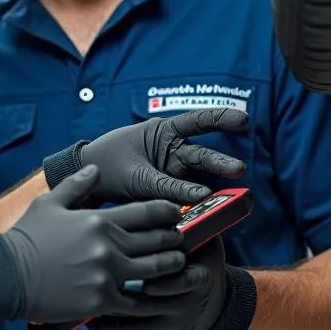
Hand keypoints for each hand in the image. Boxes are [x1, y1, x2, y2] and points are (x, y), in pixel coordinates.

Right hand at [0, 166, 186, 324]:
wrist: (8, 276)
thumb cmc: (27, 238)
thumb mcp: (49, 203)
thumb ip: (77, 185)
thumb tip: (96, 169)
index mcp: (99, 220)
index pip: (149, 212)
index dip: (169, 212)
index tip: (176, 214)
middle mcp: (109, 246)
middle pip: (159, 241)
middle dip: (175, 239)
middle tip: (181, 239)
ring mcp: (108, 275)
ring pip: (156, 271)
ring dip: (171, 266)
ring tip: (177, 264)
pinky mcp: (102, 300)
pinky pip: (136, 301)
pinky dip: (147, 298)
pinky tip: (154, 295)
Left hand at [78, 108, 247, 205]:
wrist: (87, 183)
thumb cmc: (109, 166)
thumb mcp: (137, 176)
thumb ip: (167, 187)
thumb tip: (201, 197)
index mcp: (163, 131)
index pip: (197, 121)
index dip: (221, 118)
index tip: (243, 120)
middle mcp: (172, 149)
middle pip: (202, 154)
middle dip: (221, 162)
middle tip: (238, 170)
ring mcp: (173, 170)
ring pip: (198, 177)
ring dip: (213, 187)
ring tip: (233, 195)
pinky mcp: (170, 190)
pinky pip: (186, 195)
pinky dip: (195, 203)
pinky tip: (207, 210)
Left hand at [87, 239, 227, 329]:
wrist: (218, 302)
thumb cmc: (203, 262)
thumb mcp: (204, 242)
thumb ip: (187, 227)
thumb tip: (166, 203)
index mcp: (199, 278)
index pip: (181, 281)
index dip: (160, 280)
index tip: (136, 275)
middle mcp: (187, 305)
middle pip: (152, 305)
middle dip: (122, 298)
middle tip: (94, 285)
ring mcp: (174, 324)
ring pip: (139, 327)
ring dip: (111, 319)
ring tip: (84, 306)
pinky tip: (95, 325)